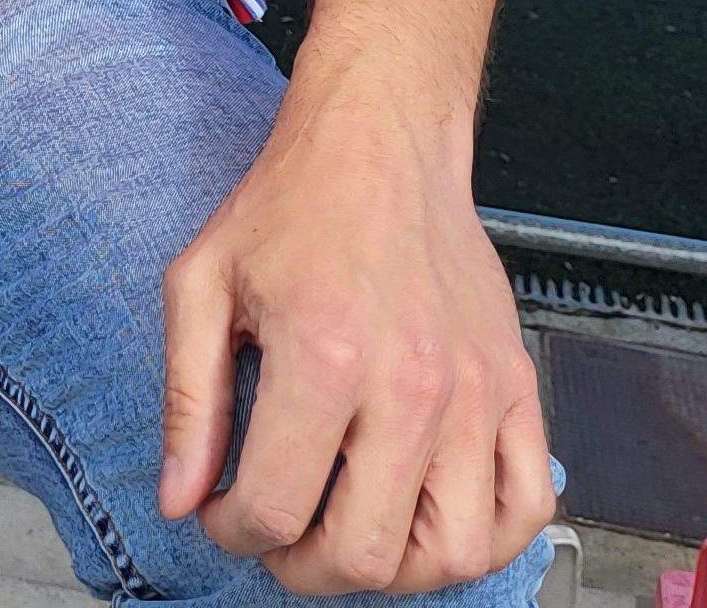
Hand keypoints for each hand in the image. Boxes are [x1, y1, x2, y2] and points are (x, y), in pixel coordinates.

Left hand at [157, 71, 552, 594]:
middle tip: (281, 532)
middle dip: (303, 567)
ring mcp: (477, 392)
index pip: (276, 510)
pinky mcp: (519, 388)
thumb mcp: (201, 283)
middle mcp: (410, 384)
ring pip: (452, 554)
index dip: (233, 532)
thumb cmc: (291, 205)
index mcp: (323, 356)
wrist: (381, 140)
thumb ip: (187, 402)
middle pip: (366, 554)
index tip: (224, 511)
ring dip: (394, 568)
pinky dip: (484, 540)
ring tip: (351, 529)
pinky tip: (428, 515)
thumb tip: (180, 501)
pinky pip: (527, 509)